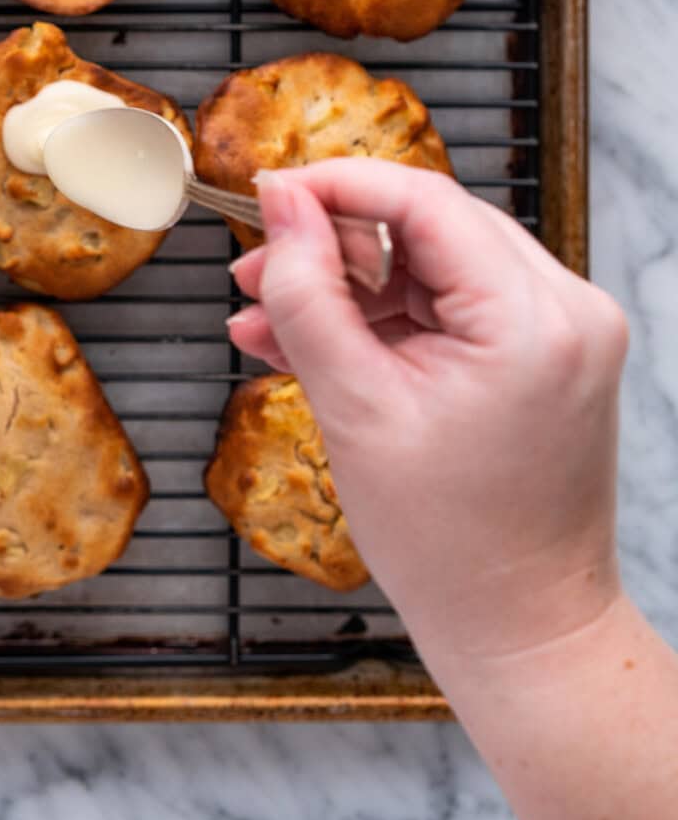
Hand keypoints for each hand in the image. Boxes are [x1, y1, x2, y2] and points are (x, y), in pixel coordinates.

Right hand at [228, 161, 627, 670]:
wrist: (521, 632)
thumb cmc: (452, 547)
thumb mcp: (355, 410)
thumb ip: (308, 295)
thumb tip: (281, 204)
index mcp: (533, 319)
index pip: (423, 201)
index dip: (333, 188)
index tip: (264, 196)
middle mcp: (565, 309)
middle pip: (428, 227)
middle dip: (332, 243)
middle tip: (254, 268)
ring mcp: (561, 331)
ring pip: (432, 264)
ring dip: (348, 285)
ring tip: (265, 318)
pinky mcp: (543, 355)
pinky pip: (449, 307)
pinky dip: (383, 320)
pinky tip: (310, 344)